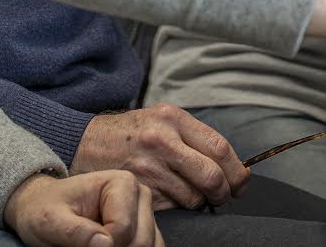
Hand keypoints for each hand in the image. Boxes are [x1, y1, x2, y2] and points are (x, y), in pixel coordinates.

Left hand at [4, 171, 161, 246]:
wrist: (42, 209)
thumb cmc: (44, 210)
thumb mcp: (49, 220)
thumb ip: (75, 231)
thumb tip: (106, 244)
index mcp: (122, 183)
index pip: (122, 228)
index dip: (100, 245)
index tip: (75, 242)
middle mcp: (140, 196)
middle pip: (141, 241)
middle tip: (84, 245)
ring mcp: (145, 214)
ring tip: (93, 245)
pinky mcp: (145, 230)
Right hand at [72, 103, 245, 211]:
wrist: (84, 142)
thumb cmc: (130, 133)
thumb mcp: (160, 119)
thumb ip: (192, 136)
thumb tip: (229, 164)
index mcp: (173, 118)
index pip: (220, 148)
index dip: (237, 170)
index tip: (240, 182)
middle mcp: (162, 140)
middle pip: (212, 175)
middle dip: (225, 192)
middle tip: (224, 197)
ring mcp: (149, 167)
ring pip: (194, 196)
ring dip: (200, 202)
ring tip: (195, 196)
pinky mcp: (137, 189)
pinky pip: (172, 206)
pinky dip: (178, 206)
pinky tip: (171, 197)